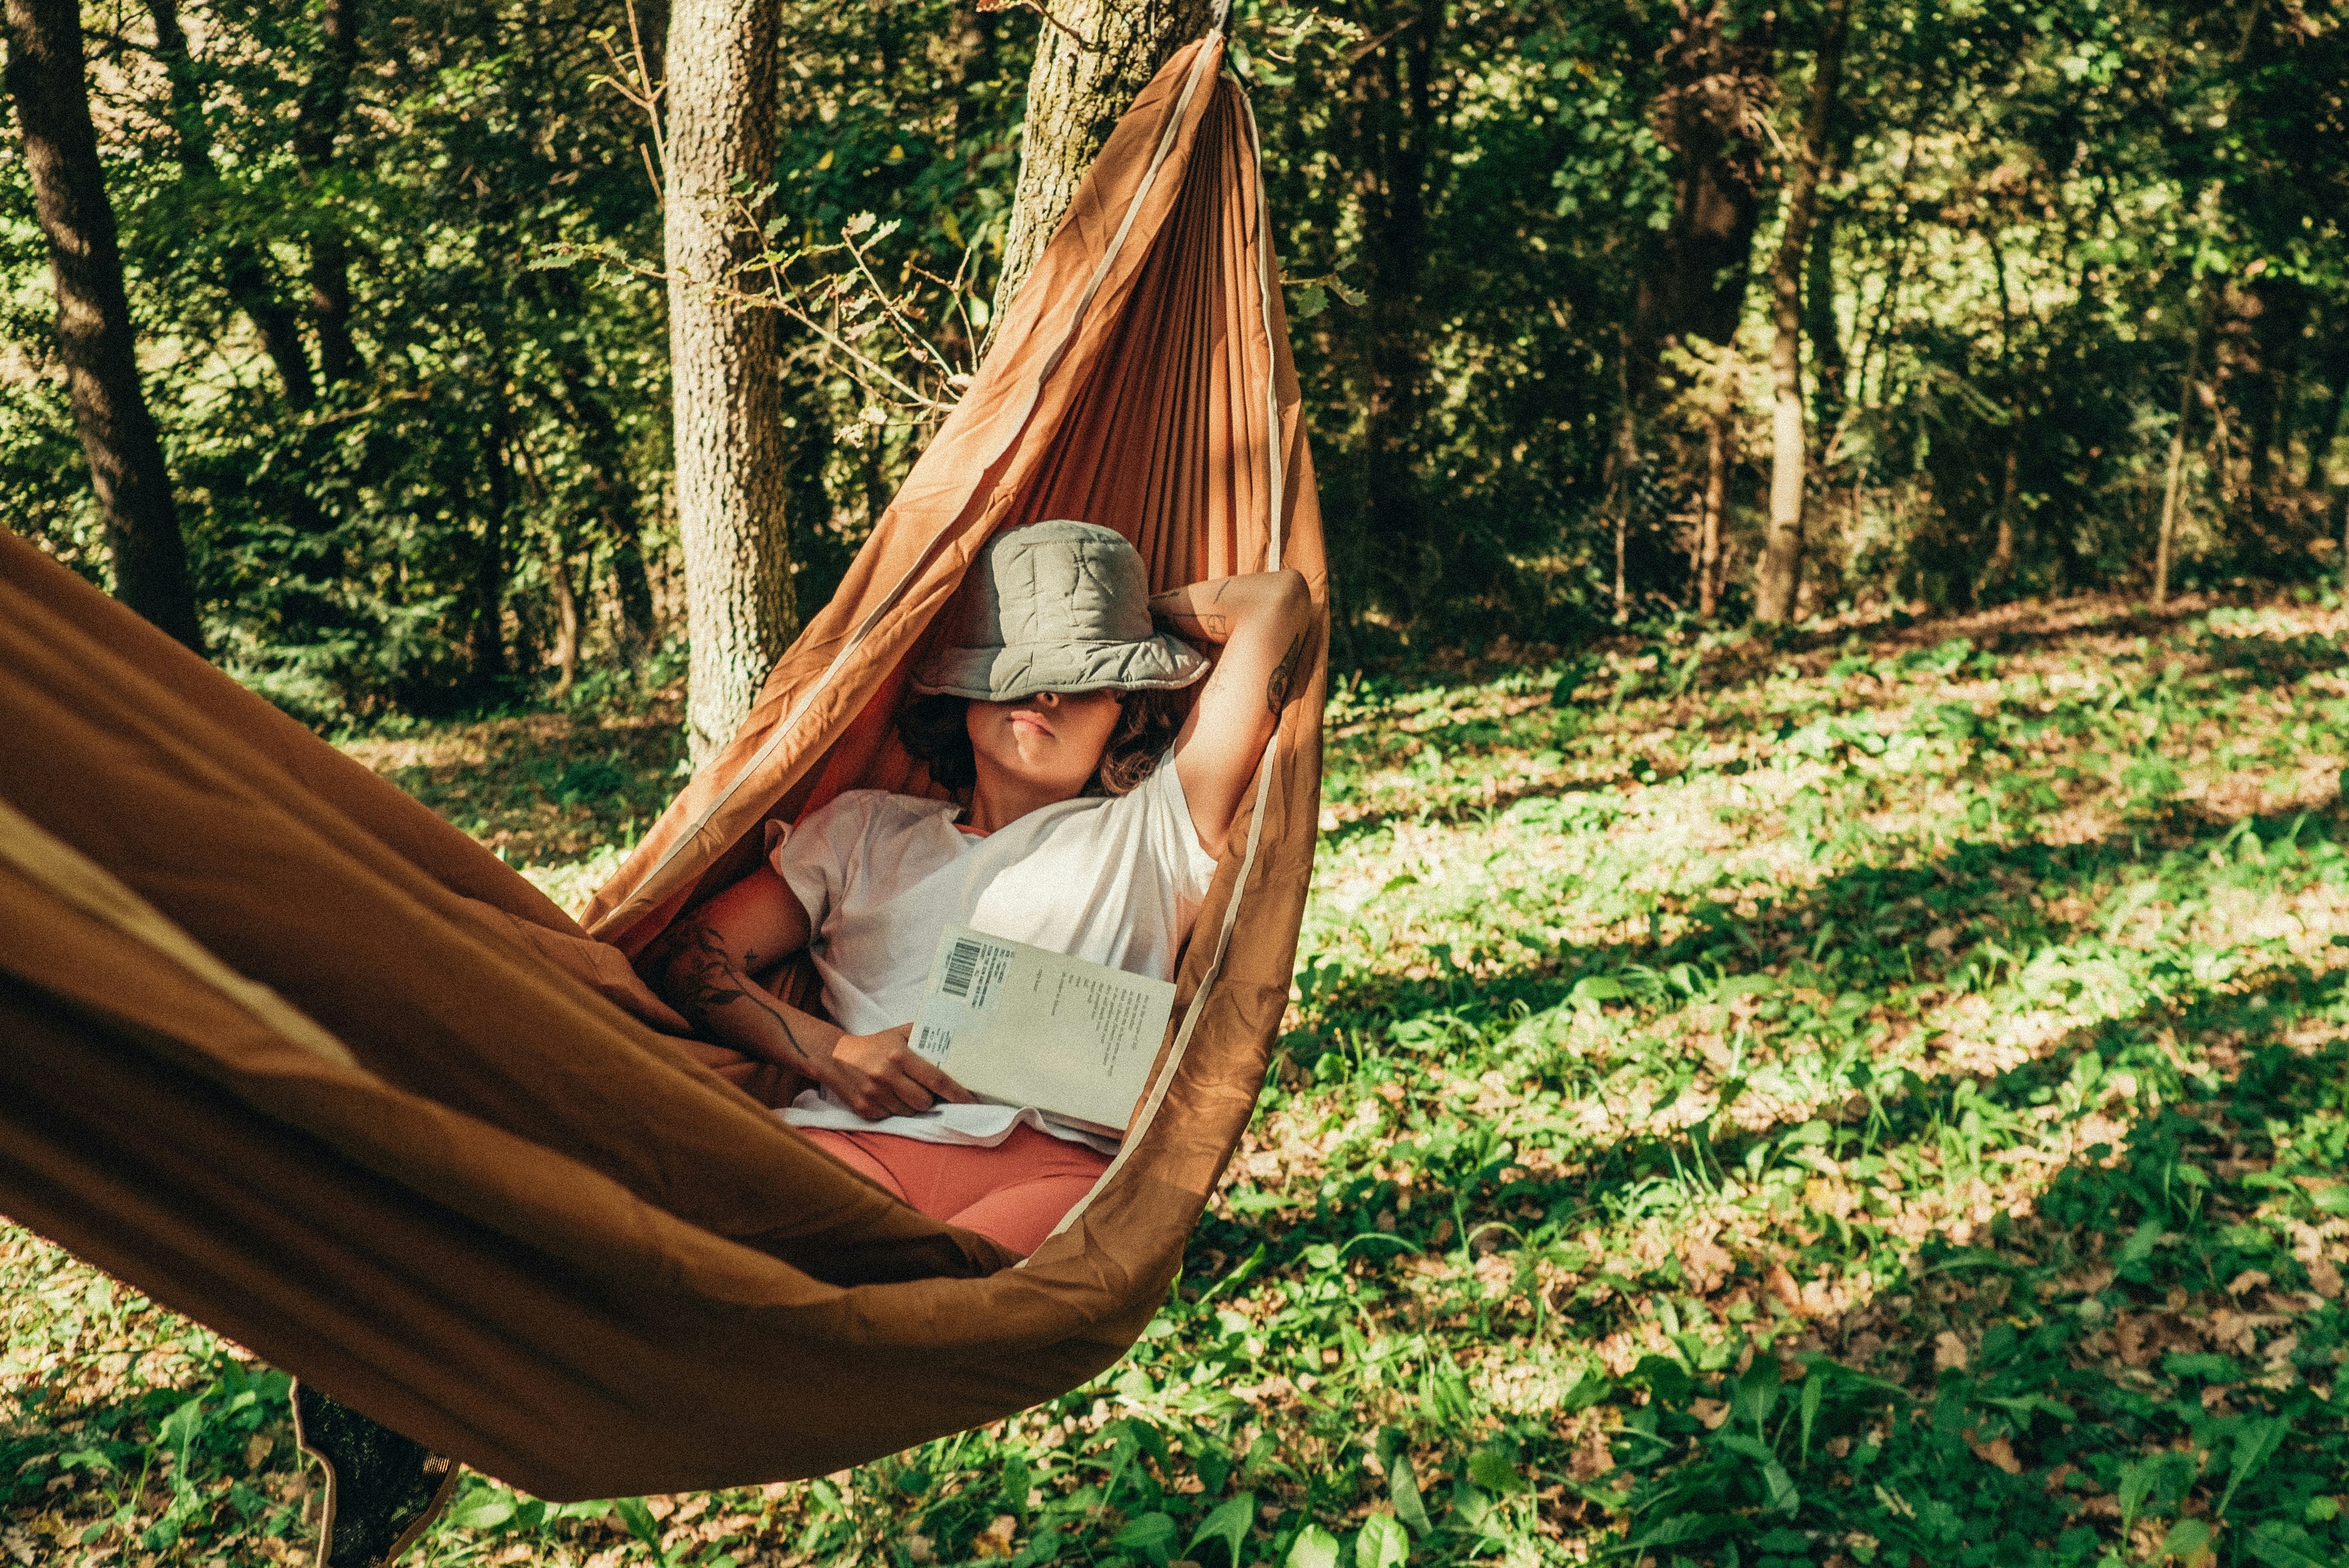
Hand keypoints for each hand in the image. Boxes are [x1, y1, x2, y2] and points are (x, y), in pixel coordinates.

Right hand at [815, 1024, 973, 1119]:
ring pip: (909, 1112)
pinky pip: (891, 1117)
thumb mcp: (900, 1033)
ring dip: (911, 1105)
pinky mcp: (864, 1109)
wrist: (835, 1057)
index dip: (956, 1093)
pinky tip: (886, 1095)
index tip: (971, 1102)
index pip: (936, 1079)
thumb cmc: (876, 1045)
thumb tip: (957, 1037)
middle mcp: (887, 1076)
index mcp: (899, 1056)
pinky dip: (893, 1109)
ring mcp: (874, 1095)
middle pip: (924, 1102)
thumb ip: (925, 1035)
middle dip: (929, 1099)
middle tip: (924, 1090)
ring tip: (901, 1089)